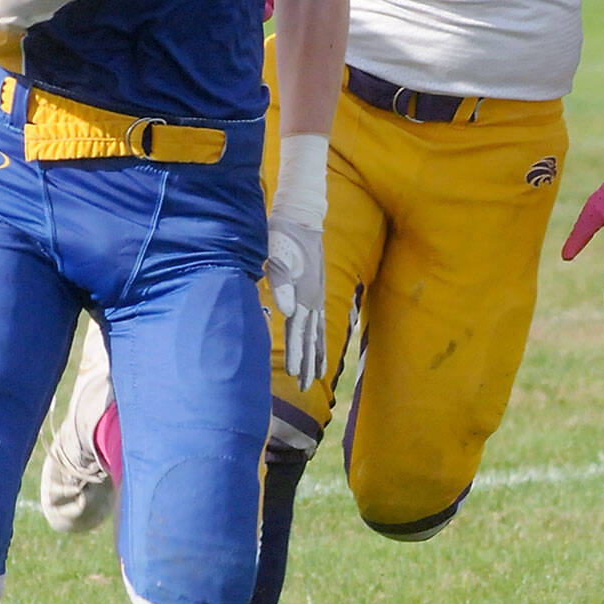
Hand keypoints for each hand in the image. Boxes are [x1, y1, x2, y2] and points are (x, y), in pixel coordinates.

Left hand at [265, 212, 325, 389]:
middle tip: (306, 387)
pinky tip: (325, 342)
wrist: (301, 216)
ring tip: (319, 374)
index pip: (299, 332)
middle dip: (309, 363)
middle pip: (312, 338)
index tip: (294, 376)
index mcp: (304, 294)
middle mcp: (314, 298)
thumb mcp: (277, 257)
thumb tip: (288, 311)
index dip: (297, 355)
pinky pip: (321, 318)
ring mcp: (318, 294)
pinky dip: (323, 335)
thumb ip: (281, 284)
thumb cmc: (283, 236)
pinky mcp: (317, 288)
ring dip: (318, 354)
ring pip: (319, 331)